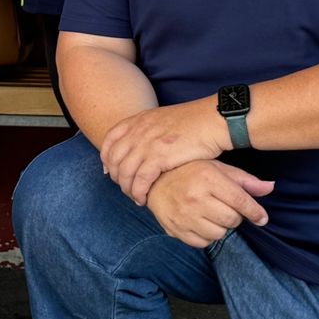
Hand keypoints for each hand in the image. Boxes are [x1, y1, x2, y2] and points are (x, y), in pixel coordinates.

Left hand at [101, 98, 228, 204]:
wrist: (212, 120)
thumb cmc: (194, 122)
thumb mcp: (163, 119)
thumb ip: (147, 130)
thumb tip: (139, 145)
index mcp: (138, 120)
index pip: (109, 139)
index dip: (106, 157)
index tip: (110, 170)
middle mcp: (138, 131)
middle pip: (114, 158)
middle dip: (116, 177)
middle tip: (124, 188)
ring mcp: (147, 143)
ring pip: (125, 172)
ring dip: (127, 188)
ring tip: (135, 197)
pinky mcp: (159, 157)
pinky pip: (140, 180)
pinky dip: (139, 192)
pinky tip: (143, 199)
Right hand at [146, 162, 273, 247]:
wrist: (153, 181)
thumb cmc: (189, 171)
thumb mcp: (217, 168)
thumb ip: (244, 181)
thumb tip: (271, 187)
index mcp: (208, 178)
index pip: (241, 202)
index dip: (255, 212)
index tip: (261, 218)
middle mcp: (195, 197)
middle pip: (232, 220)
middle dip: (233, 215)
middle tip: (223, 205)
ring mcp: (184, 215)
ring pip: (219, 234)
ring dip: (219, 226)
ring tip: (210, 213)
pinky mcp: (175, 230)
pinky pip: (203, 243)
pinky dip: (205, 235)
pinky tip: (199, 221)